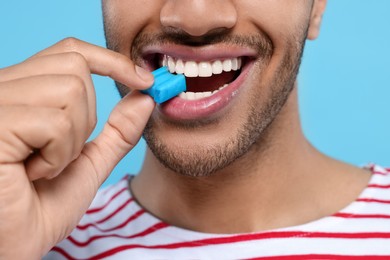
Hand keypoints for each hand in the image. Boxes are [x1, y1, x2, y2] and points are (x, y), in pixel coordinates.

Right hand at [0, 38, 154, 258]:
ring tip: (42, 166)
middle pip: (74, 68)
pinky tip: (30, 174)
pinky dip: (58, 155)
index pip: (70, 52)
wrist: (10, 247)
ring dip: (71, 140)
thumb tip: (145, 97)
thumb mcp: (89, 162)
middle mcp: (3, 88)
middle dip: (86, 117)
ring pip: (70, 90)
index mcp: (23, 92)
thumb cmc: (41, 207)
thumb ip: (118, 129)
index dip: (111, 61)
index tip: (145, 81)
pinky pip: (55, 121)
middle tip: (60, 154)